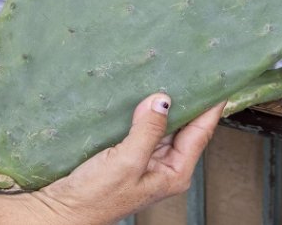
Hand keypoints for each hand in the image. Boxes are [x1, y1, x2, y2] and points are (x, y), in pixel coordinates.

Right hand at [34, 93, 225, 223]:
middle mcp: (165, 166)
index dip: (211, 107)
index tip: (219, 81)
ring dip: (165, 104)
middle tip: (192, 71)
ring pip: (165, 125)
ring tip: (169, 75)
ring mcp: (147, 159)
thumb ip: (148, 130)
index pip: (202, 132)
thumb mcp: (126, 161)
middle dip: (189, 100)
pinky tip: (142, 94)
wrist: (63, 210)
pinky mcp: (129, 154)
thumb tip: (163, 100)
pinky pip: (144, 127)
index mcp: (174, 172)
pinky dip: (145, 111)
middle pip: (186, 126)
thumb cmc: (95, 197)